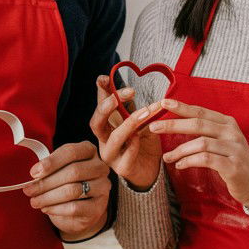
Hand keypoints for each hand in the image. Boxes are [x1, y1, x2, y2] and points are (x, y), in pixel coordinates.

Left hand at [22, 140, 110, 238]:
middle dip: (46, 182)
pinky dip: (56, 209)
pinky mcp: (99, 207)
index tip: (33, 172)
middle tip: (29, 190)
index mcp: (89, 151)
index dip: (51, 162)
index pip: (71, 152)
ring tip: (35, 201)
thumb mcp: (59, 170)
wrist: (81, 210)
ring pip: (73, 190)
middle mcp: (100, 167)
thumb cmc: (67, 184)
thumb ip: (48, 169)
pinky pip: (75, 207)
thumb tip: (34, 174)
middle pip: (73, 172)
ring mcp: (102, 187)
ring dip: (48, 197)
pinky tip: (46, 208)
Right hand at [90, 76, 163, 191]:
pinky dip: (134, 145)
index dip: (100, 93)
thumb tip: (125, 85)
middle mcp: (104, 141)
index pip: (99, 107)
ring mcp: (112, 156)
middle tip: (119, 96)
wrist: (152, 168)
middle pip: (96, 123)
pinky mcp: (123, 169)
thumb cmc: (143, 143)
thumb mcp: (138, 120)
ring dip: (129, 123)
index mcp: (106, 128)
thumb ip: (129, 106)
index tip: (103, 78)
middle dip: (105, 108)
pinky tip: (142, 138)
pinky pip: (126, 156)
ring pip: (114, 138)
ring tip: (145, 112)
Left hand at [151, 98, 248, 209]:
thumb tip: (179, 123)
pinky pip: (206, 159)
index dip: (182, 107)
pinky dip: (189, 161)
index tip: (163, 102)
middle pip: (198, 124)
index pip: (201, 111)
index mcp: (228, 123)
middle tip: (154, 127)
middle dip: (173, 125)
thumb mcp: (223, 142)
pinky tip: (180, 165)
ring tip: (167, 157)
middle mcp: (232, 133)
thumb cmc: (234, 162)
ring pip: (200, 143)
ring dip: (179, 150)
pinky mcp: (233, 166)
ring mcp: (234, 149)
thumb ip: (206, 132)